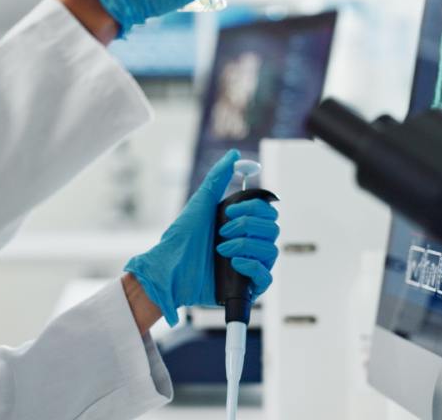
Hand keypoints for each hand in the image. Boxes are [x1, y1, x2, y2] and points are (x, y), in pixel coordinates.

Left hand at [123, 150, 278, 325]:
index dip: (253, 208)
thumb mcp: (201, 203)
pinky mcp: (246, 287)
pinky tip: (233, 263)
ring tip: (221, 249)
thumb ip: (218, 178)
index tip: (229, 211)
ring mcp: (249, 265)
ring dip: (245, 245)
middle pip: (273, 229)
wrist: (169, 269)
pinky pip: (267, 276)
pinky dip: (252, 266)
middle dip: (248, 226)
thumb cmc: (181, 238)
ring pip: (271, 250)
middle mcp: (249, 244)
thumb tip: (234, 155)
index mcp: (242, 225)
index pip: (268, 212)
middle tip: (222, 231)